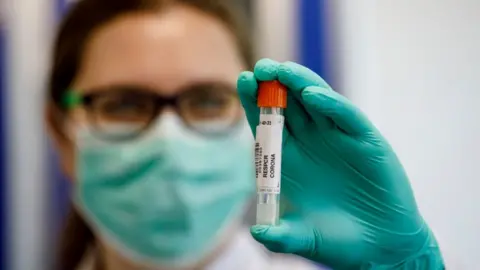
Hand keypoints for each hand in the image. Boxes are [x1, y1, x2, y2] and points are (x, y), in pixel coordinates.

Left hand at [237, 59, 443, 268]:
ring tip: (281, 71)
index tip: (242, 82)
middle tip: (259, 68)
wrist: (381, 247)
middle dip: (273, 84)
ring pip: (316, 101)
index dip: (254, 102)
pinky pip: (346, 116)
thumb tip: (257, 233)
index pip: (266, 123)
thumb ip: (281, 236)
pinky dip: (331, 105)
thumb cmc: (339, 241)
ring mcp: (338, 138)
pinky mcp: (365, 141)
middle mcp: (311, 143)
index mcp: (290, 159)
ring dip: (299, 84)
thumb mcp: (305, 238)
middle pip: (288, 105)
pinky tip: (312, 96)